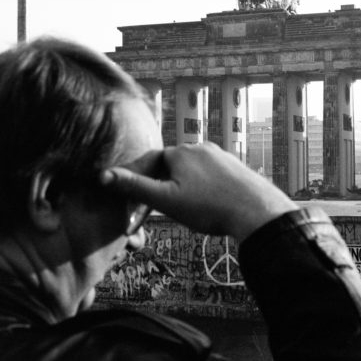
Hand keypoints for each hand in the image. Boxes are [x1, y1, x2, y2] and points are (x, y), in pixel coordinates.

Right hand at [100, 142, 297, 240]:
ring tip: (188, 211)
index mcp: (180, 152)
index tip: (135, 202)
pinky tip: (209, 207)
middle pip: (172, 167)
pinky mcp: (236, 168)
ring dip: (185, 189)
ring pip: (193, 173)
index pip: (150, 163)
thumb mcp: (166, 200)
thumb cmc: (209, 207)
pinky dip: (205, 191)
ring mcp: (221, 156)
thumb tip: (103, 176)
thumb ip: (135, 187)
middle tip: (162, 211)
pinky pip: (212, 178)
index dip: (140, 182)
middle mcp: (201, 148)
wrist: (257, 212)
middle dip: (164, 187)